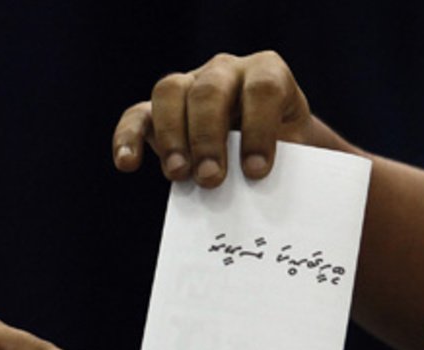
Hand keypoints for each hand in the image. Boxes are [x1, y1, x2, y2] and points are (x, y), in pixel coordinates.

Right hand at [113, 51, 331, 187]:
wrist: (276, 148)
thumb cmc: (289, 153)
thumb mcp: (297, 157)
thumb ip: (286, 170)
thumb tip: (269, 204)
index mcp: (268, 73)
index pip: (262, 89)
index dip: (258, 129)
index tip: (257, 172)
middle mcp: (226, 71)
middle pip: (210, 89)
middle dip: (208, 137)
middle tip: (211, 179)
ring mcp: (190, 85)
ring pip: (170, 91)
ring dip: (172, 136)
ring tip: (178, 175)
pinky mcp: (159, 110)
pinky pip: (137, 115)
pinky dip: (128, 137)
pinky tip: (127, 164)